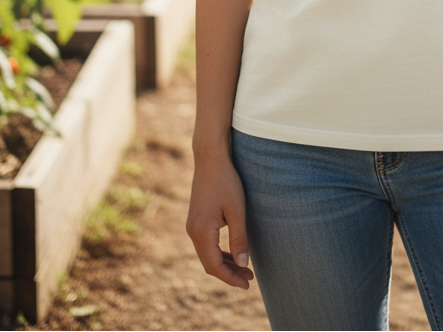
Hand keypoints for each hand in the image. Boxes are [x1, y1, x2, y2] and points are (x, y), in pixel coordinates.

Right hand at [186, 152, 254, 289]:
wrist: (210, 159)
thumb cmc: (226, 182)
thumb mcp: (237, 211)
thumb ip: (239, 239)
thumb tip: (243, 264)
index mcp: (201, 231)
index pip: (214, 266)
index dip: (230, 278)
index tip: (247, 284)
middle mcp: (192, 231)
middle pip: (209, 263)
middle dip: (229, 273)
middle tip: (250, 279)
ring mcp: (192, 226)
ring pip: (208, 255)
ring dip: (225, 263)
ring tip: (245, 269)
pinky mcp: (196, 220)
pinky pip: (207, 244)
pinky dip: (220, 252)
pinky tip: (234, 254)